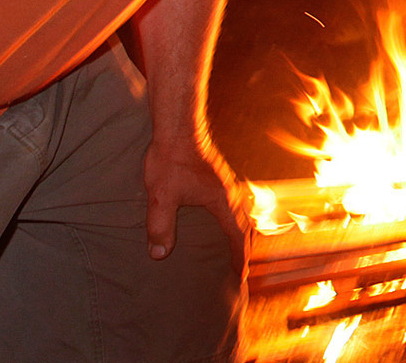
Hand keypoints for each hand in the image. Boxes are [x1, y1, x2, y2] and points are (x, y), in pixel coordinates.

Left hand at [142, 138, 250, 268]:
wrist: (178, 129)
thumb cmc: (171, 161)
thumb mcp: (162, 197)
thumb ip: (161, 227)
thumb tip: (159, 255)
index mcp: (223, 201)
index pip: (238, 236)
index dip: (239, 258)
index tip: (241, 277)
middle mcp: (231, 193)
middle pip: (245, 226)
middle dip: (244, 249)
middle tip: (240, 269)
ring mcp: (226, 184)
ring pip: (241, 215)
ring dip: (240, 234)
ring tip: (233, 250)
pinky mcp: (218, 179)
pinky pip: (233, 205)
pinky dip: (232, 220)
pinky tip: (219, 222)